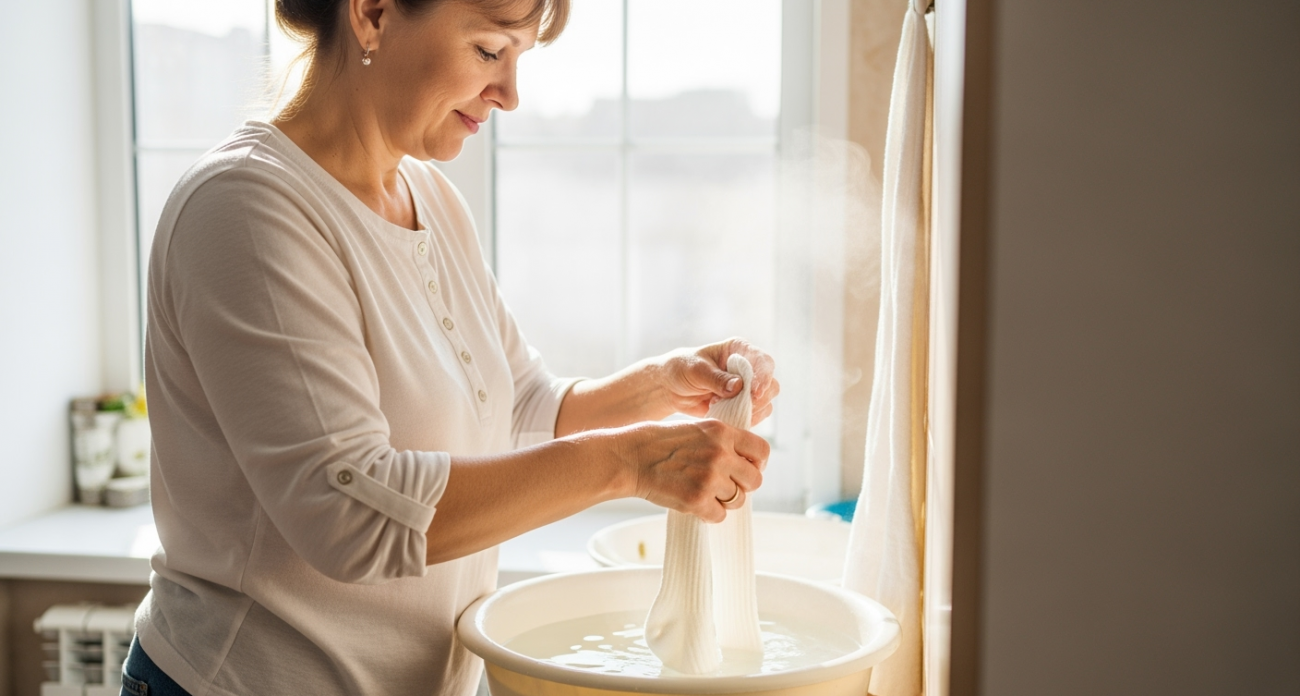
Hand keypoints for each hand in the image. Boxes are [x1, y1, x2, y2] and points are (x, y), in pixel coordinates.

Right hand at [619, 419, 767, 522]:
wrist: (630, 457)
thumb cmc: (657, 443)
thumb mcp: (696, 429)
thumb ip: (721, 441)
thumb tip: (742, 460)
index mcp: (722, 432)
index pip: (762, 450)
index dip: (757, 463)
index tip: (747, 468)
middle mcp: (720, 454)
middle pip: (755, 480)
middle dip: (742, 486)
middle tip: (725, 485)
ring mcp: (710, 478)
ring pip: (738, 500)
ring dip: (724, 501)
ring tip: (704, 493)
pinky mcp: (696, 500)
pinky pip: (719, 515)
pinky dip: (709, 513)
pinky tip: (695, 504)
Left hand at [656, 338, 779, 425]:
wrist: (670, 388)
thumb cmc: (681, 370)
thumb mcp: (695, 370)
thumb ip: (716, 378)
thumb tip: (738, 386)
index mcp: (739, 350)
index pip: (763, 361)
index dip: (763, 377)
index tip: (755, 393)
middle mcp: (749, 368)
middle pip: (771, 385)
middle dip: (758, 399)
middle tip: (737, 406)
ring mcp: (747, 389)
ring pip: (766, 403)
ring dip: (749, 411)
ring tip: (721, 407)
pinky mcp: (742, 406)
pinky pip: (754, 417)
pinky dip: (743, 420)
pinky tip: (724, 415)